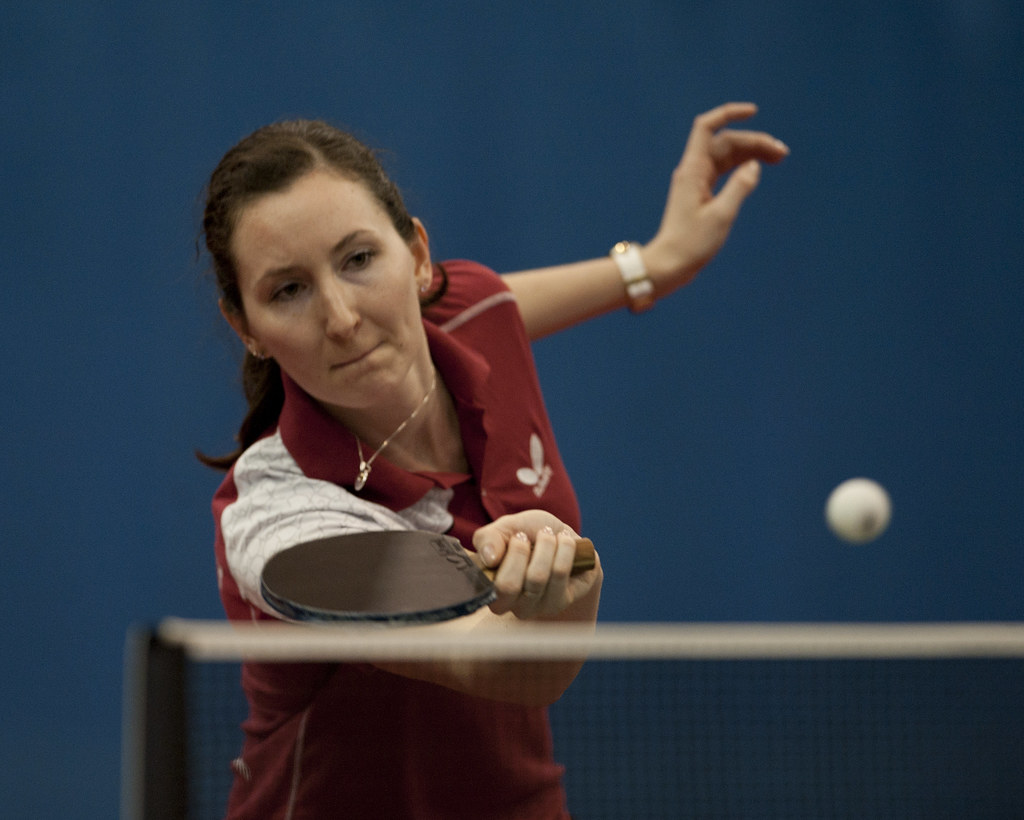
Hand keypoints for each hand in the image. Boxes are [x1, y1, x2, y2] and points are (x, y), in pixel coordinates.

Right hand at [472, 511, 601, 619]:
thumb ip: (487, 539)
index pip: (488, 586)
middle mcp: (511, 606)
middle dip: (520, 550)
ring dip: (545, 544)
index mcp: (490, 591)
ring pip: (537, 576)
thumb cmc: (526, 533)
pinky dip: (564, 548)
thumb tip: (489, 558)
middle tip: (527, 535)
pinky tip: (564, 541)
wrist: (558, 532)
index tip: (514, 536)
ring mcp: (536, 607)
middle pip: (509, 585)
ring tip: (547, 533)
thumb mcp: (503, 528)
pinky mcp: (561, 602)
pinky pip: (560, 572)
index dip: (499, 556)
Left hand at [643, 102, 788, 291]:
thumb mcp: (721, 216)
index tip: (753, 112)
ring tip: (779, 158)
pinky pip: (723, 170)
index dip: (728, 114)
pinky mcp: (700, 193)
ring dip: (751, 153)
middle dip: (754, 141)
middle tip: (782, 153)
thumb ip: (740, 188)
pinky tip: (758, 169)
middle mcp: (693, 170)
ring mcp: (696, 181)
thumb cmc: (691, 244)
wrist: (670, 265)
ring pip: (727, 156)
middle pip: (725, 142)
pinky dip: (742, 167)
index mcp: (693, 170)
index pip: (707, 127)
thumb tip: (753, 166)